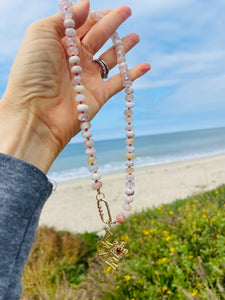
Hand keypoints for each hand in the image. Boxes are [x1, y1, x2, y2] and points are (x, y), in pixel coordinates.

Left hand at [0, 0, 149, 172]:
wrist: (35, 113)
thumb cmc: (32, 72)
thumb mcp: (41, 34)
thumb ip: (65, 18)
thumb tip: (87, 4)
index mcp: (60, 44)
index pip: (82, 25)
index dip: (96, 15)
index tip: (110, 7)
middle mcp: (74, 61)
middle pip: (98, 38)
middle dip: (113, 24)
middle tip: (127, 11)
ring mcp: (87, 79)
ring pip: (109, 59)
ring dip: (123, 48)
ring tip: (136, 37)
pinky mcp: (98, 95)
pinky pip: (119, 83)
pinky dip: (133, 75)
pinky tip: (146, 66)